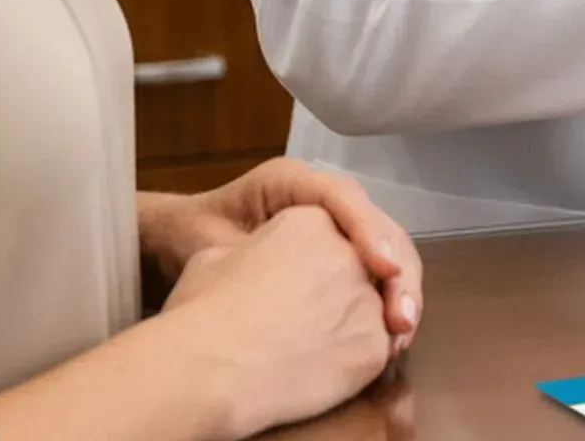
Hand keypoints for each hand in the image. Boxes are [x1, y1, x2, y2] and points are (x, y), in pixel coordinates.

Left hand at [142, 160, 421, 349]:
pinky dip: (386, 299)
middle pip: (376, 221)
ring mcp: (334, 224)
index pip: (341, 196)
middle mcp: (320, 197)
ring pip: (386, 245)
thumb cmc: (190, 235)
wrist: (179, 239)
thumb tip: (277, 281)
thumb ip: (240, 255)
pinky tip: (390, 335)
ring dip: (399, 287)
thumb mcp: (208, 243)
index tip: (382, 270)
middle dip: (396, 267)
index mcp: (290, 181)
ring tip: (401, 331)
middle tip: (401, 318)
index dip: (368, 230)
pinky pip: (373, 269)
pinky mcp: (338, 253)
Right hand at [159, 206, 392, 439]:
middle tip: (319, 318)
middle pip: (358, 265)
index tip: (301, 284)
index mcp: (312, 216)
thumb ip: (253, 250)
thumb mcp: (217, 256)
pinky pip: (378, 348)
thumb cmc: (205, 311)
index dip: (315, 260)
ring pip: (374, 306)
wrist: (213, 369)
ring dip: (357, 320)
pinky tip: (334, 368)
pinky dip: (361, 357)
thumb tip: (256, 264)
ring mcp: (366, 298)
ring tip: (323, 345)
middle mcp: (349, 251)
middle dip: (345, 287)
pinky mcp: (374, 347)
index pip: (327, 232)